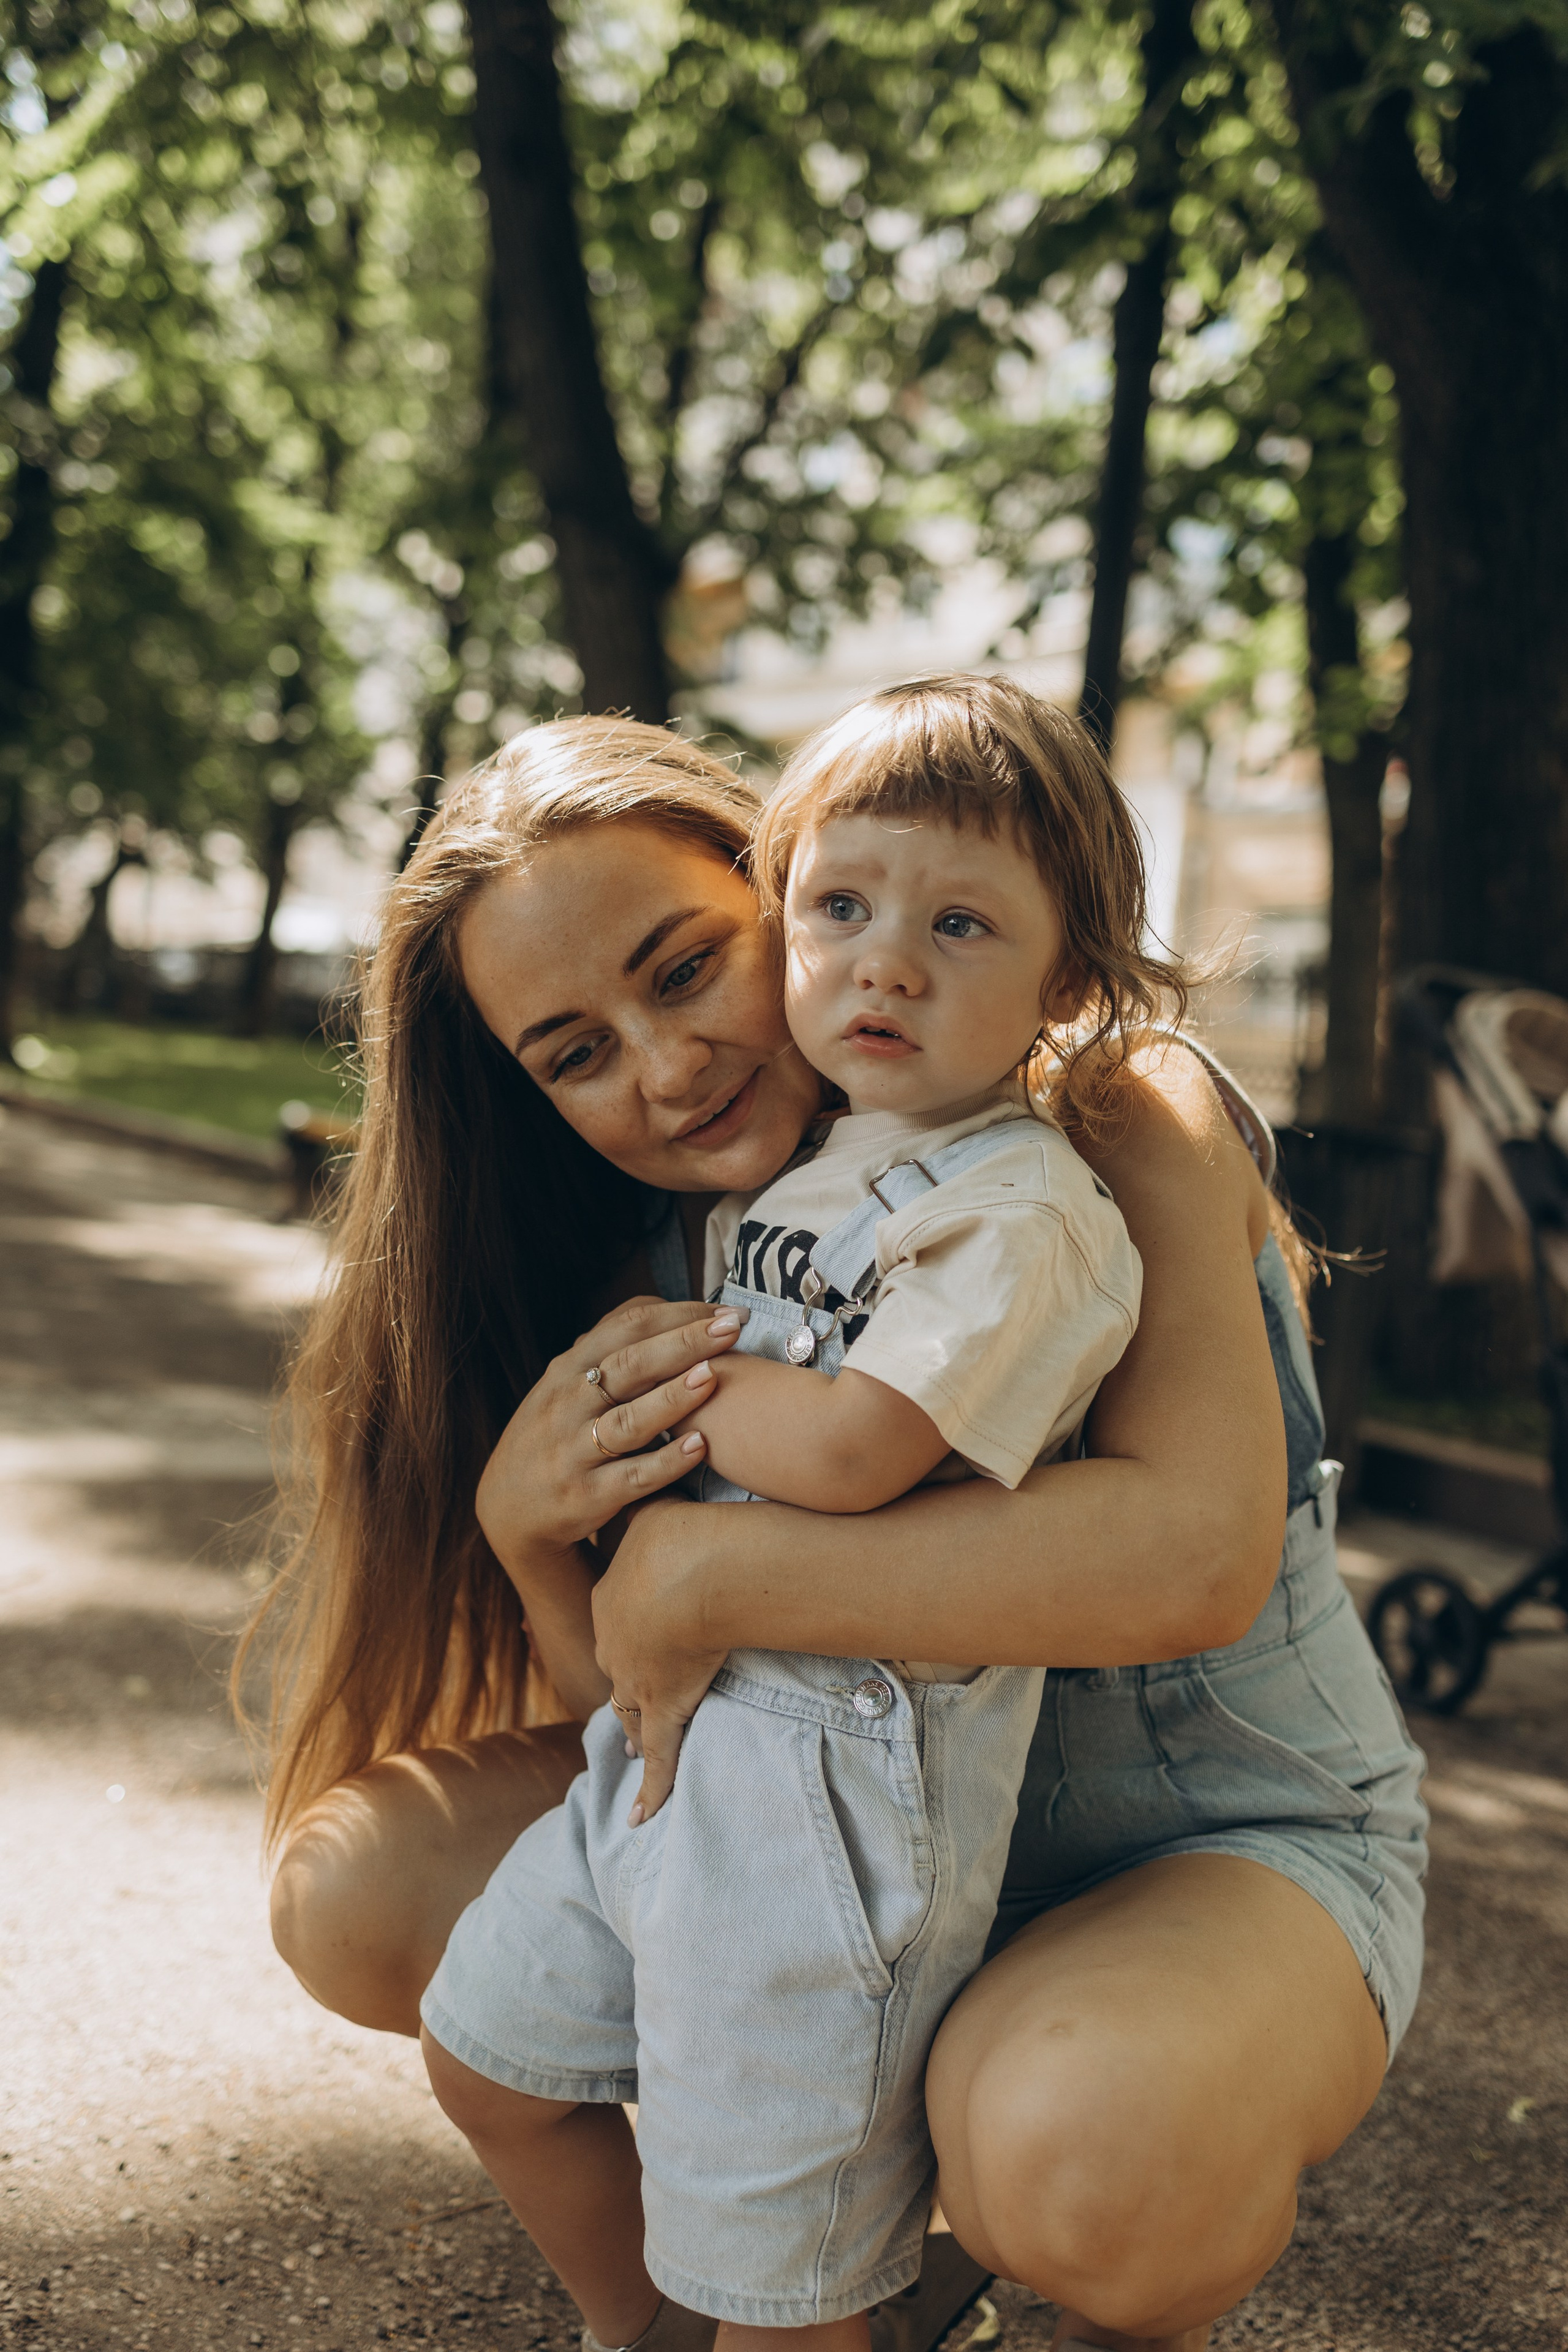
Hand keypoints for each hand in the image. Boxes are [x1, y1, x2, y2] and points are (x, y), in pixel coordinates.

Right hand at [475, 1296, 746, 1569]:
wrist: (510, 1508)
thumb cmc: (557, 1433)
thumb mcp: (567, 1385)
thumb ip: (611, 1349)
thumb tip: (669, 1307)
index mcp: (568, 1369)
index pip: (626, 1327)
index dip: (679, 1314)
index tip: (727, 1311)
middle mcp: (567, 1404)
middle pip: (630, 1365)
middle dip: (685, 1342)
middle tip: (733, 1328)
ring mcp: (575, 1451)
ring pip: (629, 1421)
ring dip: (673, 1397)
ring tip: (713, 1377)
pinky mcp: (586, 1496)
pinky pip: (632, 1477)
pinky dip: (667, 1462)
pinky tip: (700, 1447)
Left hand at [592, 1496, 726, 1823]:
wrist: (697, 1572)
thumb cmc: (681, 1533)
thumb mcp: (658, 1507)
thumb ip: (653, 1497)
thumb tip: (652, 1462)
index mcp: (612, 1595)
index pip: (613, 1610)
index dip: (623, 1617)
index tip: (629, 1622)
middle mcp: (615, 1642)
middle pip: (617, 1664)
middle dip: (623, 1678)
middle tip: (625, 1691)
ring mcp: (638, 1679)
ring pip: (633, 1711)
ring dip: (633, 1731)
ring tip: (629, 1748)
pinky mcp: (667, 1707)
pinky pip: (659, 1757)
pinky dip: (651, 1789)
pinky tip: (641, 1816)